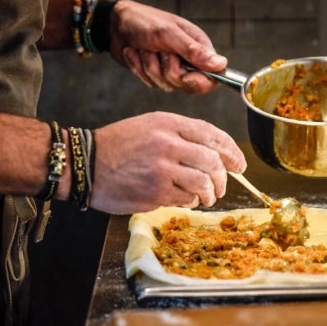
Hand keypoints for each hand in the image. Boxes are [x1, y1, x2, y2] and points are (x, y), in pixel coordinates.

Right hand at [89, 112, 246, 214]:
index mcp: (169, 123)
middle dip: (223, 178)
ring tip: (206, 197)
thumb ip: (180, 135)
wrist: (86, 164)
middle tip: (222, 186)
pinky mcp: (156, 191)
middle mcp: (168, 143)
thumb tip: (213, 154)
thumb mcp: (149, 126)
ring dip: (210, 194)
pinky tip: (184, 199)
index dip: (232, 152)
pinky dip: (190, 202)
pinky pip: (186, 199)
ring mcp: (163, 169)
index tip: (240, 164)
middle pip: (213, 162)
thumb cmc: (117, 146)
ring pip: (204, 183)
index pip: (213, 135)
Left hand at [108, 0, 225, 93]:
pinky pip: (150, 83)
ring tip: (145, 48)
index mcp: (198, 47)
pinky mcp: (155, 74)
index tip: (185, 75)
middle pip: (186, 84)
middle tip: (158, 51)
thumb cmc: (144, 22)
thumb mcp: (169, 34)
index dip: (199, 81)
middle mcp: (188, 60)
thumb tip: (221, 64)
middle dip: (167, 70)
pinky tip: (136, 52)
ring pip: (166, 85)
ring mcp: (171, 68)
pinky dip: (140, 68)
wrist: (115, 24)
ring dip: (150, 67)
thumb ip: (194, 51)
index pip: (211, 77)